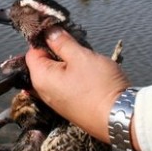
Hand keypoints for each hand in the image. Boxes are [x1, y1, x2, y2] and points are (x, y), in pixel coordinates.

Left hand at [25, 27, 129, 142]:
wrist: (119, 118)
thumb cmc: (100, 87)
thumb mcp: (81, 56)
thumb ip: (62, 42)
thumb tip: (48, 31)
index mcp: (41, 78)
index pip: (32, 52)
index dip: (45, 40)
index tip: (61, 34)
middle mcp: (44, 93)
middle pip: (44, 64)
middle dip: (58, 52)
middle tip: (77, 48)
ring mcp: (57, 103)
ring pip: (57, 75)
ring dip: (68, 65)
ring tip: (87, 61)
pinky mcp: (70, 108)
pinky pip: (65, 87)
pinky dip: (73, 77)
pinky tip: (89, 75)